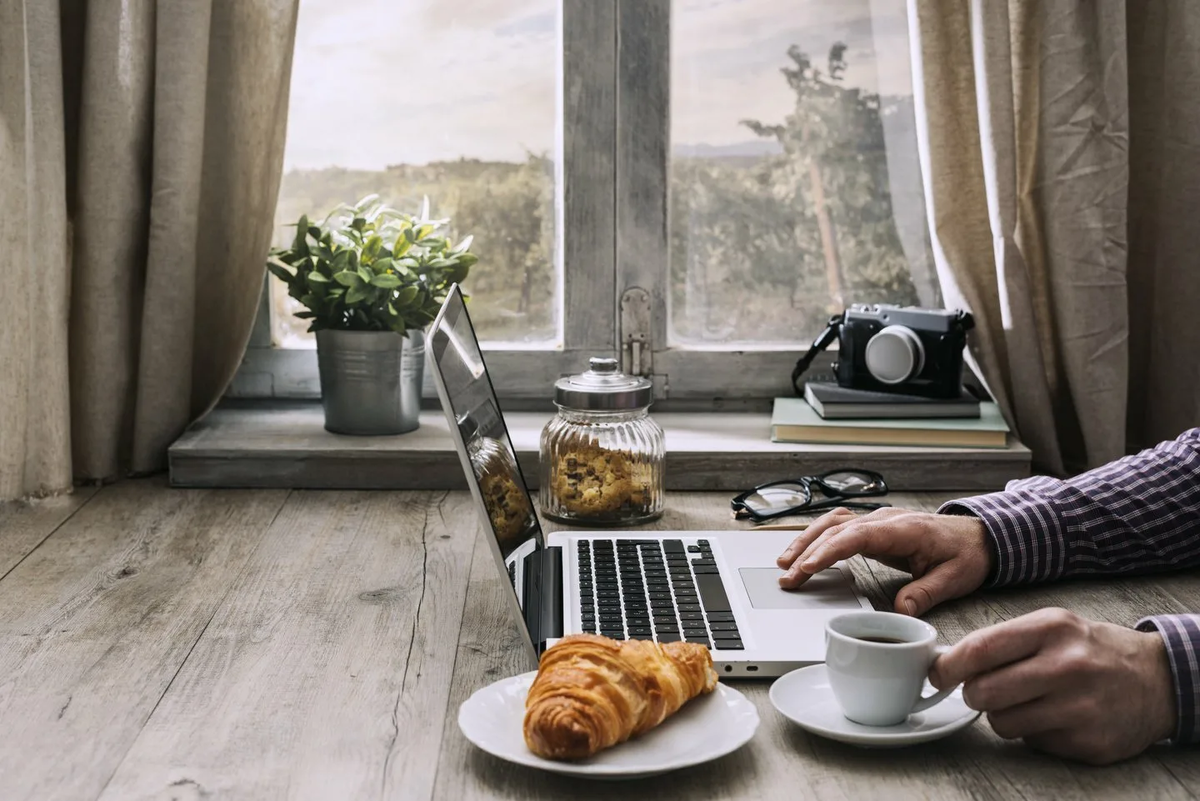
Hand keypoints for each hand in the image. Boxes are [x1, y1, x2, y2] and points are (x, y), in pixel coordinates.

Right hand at [775, 507, 992, 616]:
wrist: (980, 536)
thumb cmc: (967, 554)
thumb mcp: (954, 578)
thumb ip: (925, 593)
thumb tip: (900, 612)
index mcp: (903, 528)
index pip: (856, 535)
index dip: (828, 551)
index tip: (808, 568)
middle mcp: (885, 519)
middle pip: (835, 528)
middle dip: (807, 552)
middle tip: (788, 577)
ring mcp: (877, 520)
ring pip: (831, 524)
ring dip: (805, 542)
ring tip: (785, 564)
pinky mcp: (873, 527)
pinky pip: (838, 527)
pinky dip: (817, 538)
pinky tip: (804, 551)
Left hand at [930, 608, 1176, 763]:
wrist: (1156, 680)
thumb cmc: (1090, 649)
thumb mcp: (1052, 626)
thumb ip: (1002, 641)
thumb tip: (947, 663)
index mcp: (1052, 629)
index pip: (981, 649)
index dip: (949, 666)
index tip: (938, 674)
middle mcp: (1067, 667)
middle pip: (984, 692)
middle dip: (973, 694)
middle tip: (981, 691)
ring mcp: (1080, 708)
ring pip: (1003, 723)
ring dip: (1003, 715)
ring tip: (1026, 702)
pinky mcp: (1089, 743)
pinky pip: (1033, 743)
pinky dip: (1034, 733)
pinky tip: (1055, 717)